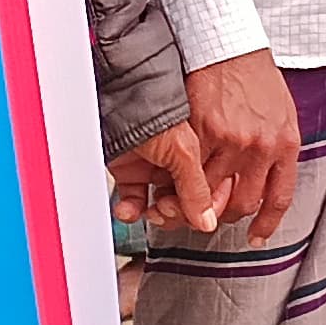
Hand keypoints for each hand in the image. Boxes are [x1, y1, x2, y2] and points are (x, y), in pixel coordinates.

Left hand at [109, 118, 221, 239]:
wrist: (113, 103)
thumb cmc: (151, 112)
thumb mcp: (184, 153)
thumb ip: (197, 189)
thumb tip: (207, 222)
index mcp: (201, 153)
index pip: (212, 191)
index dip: (205, 207)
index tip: (196, 215)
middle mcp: (179, 162)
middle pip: (187, 202)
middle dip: (178, 212)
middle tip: (168, 208)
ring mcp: (154, 168)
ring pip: (162, 206)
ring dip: (156, 214)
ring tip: (152, 210)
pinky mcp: (130, 172)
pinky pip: (134, 201)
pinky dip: (131, 210)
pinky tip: (128, 210)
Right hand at [181, 49, 302, 243]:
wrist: (228, 41)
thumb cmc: (253, 74)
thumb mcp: (282, 111)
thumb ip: (277, 145)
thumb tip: (272, 175)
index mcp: (285, 143)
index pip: (278, 197)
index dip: (265, 224)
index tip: (255, 237)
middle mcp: (261, 146)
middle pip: (242, 203)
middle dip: (224, 214)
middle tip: (211, 213)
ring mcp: (232, 140)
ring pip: (214, 192)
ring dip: (197, 202)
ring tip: (187, 201)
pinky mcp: (203, 130)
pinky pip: (191, 171)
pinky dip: (179, 184)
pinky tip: (170, 186)